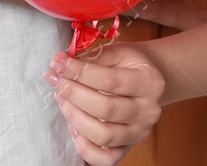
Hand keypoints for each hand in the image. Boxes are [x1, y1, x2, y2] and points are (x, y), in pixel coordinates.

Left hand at [46, 42, 165, 165]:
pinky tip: (73, 127)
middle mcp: (148, 111)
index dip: (80, 73)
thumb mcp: (118, 52)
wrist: (150, 80)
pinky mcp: (129, 147)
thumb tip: (61, 63)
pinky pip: (105, 159)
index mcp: (150, 82)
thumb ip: (93, 58)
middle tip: (55, 80)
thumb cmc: (131, 64)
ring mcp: (139, 132)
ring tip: (61, 99)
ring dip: (75, 117)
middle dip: (73, 94)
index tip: (59, 64)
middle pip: (105, 109)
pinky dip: (85, 147)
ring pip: (103, 135)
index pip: (110, 81)